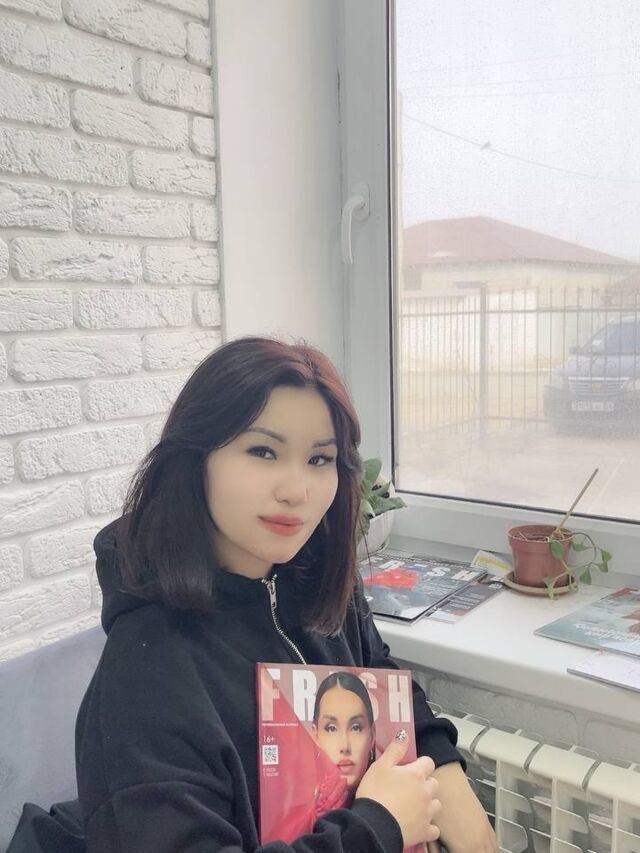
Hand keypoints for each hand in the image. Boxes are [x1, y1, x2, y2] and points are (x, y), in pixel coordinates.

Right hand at [355, 730, 441, 847]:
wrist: (373, 827)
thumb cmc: (375, 792)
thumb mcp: (380, 766)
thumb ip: (395, 749)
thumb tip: (405, 733)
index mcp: (416, 774)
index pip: (428, 762)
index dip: (420, 764)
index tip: (409, 769)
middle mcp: (426, 792)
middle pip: (434, 783)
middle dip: (425, 783)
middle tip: (410, 788)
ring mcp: (428, 813)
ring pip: (436, 804)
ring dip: (428, 803)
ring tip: (414, 806)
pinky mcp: (425, 832)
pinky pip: (434, 828)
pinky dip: (428, 826)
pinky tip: (419, 824)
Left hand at [431, 762, 495, 852]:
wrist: (445, 780)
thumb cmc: (436, 805)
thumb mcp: (433, 835)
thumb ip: (437, 851)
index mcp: (465, 848)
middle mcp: (479, 842)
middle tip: (463, 851)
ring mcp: (485, 831)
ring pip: (492, 851)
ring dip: (484, 852)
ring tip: (473, 850)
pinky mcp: (486, 821)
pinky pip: (495, 842)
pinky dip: (490, 848)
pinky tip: (482, 848)